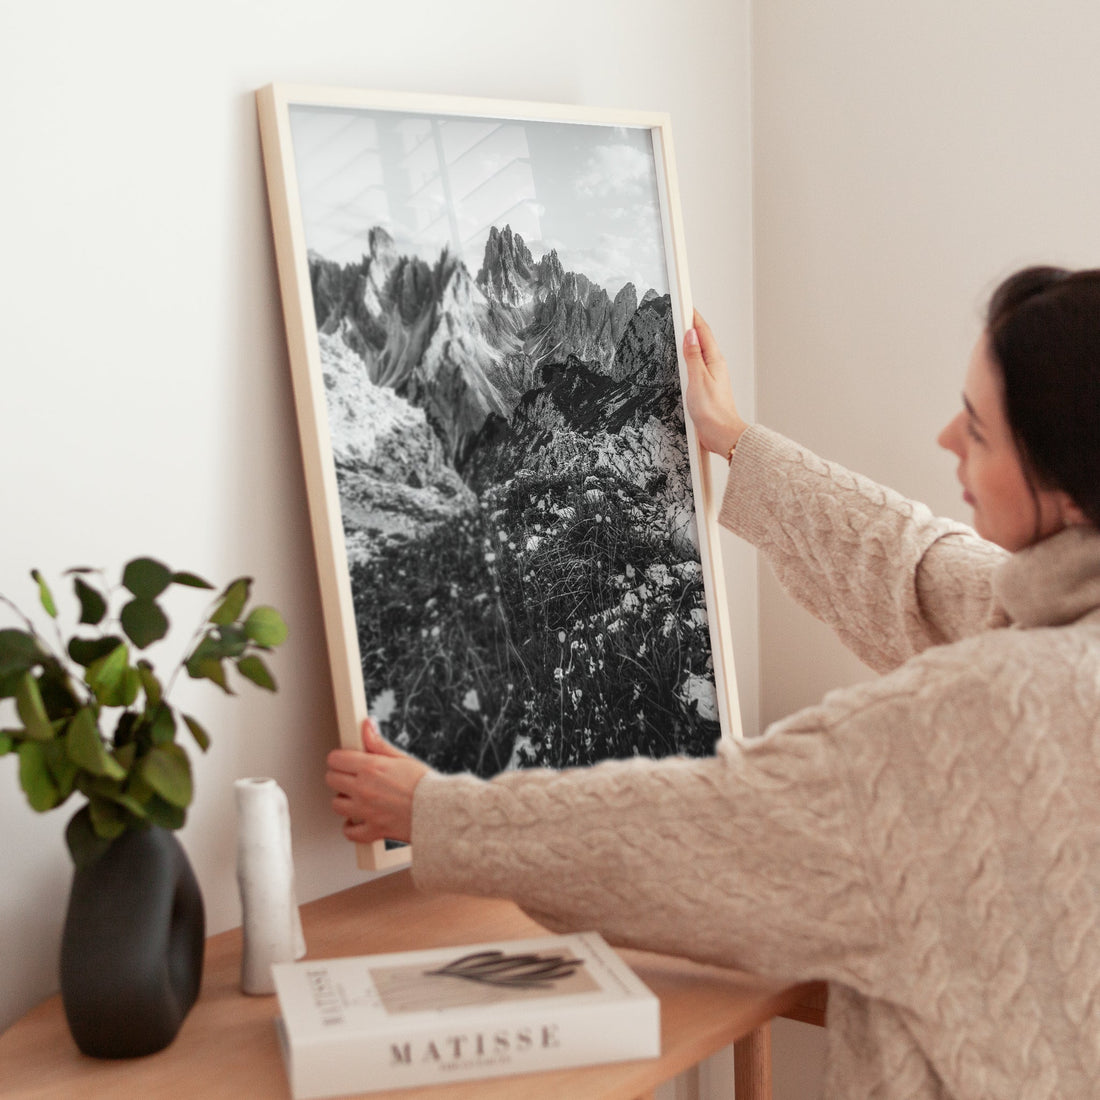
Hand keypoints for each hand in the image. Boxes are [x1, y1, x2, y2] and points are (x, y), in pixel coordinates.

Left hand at [325, 718, 430, 844]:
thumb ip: (378, 743)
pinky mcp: (372, 829)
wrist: (440, 811)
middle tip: (351, 777)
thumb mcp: (401, 758)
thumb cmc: (425, 784)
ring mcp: (366, 811)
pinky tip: (358, 820)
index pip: (336, 759)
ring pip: (336, 805)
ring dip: (344, 801)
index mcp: (371, 768)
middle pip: (331, 780)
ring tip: (357, 797)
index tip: (346, 760)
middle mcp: (364, 789)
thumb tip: (367, 726)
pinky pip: (349, 832)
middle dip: (339, 776)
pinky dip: (351, 827)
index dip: (340, 758)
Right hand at [683, 309, 748, 456]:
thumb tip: (690, 335)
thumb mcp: (698, 380)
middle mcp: (715, 366)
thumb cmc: (713, 412)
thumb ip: (693, 356)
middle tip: (682, 312)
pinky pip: (697, 366)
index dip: (694, 317)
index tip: (686, 304)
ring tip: (681, 330)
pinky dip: (690, 358)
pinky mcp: (707, 387)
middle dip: (692, 325)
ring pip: (700, 352)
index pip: (703, 332)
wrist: (722, 434)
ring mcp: (712, 377)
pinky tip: (685, 360)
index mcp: (714, 361)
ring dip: (691, 341)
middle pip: (702, 340)